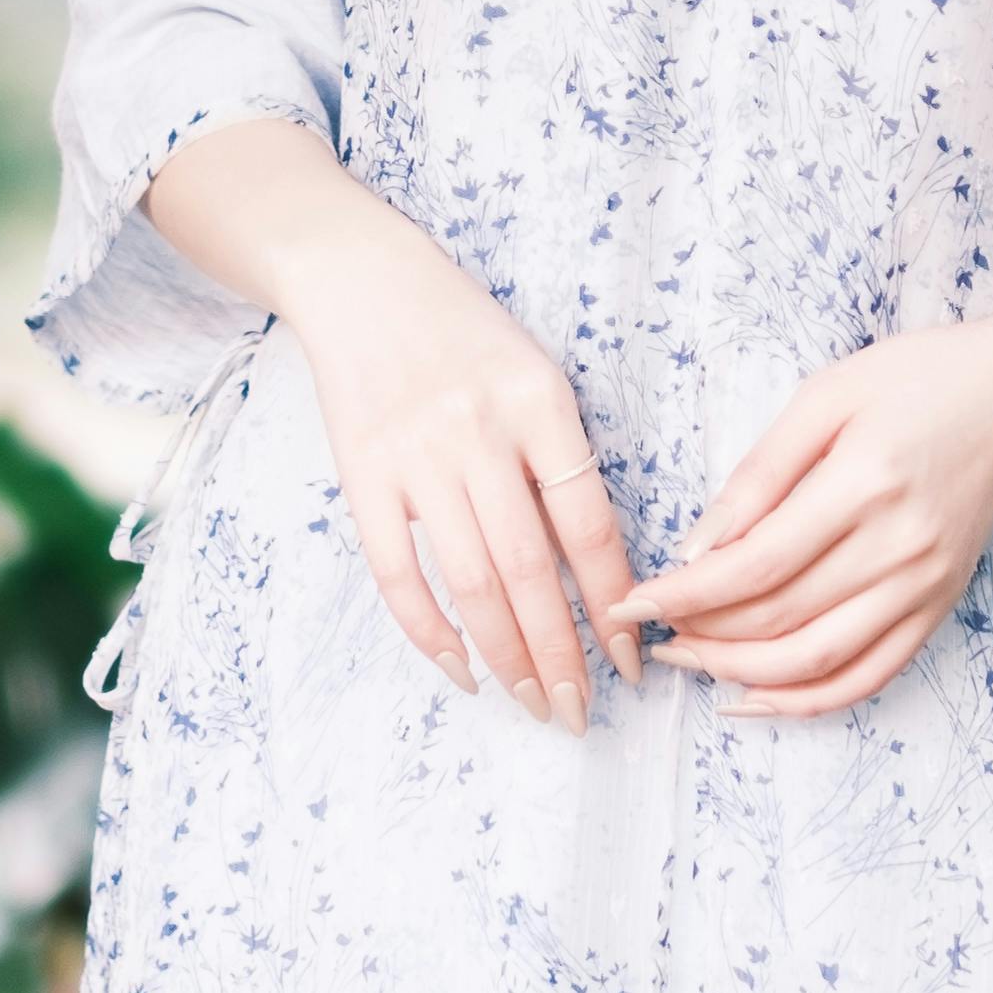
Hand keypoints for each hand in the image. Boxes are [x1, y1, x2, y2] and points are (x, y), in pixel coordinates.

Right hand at [290, 212, 639, 725]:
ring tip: (532, 702)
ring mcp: (416, 456)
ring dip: (506, 656)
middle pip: (530, 569)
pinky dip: (430, 632)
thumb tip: (598, 572)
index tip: (631, 663)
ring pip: (471, 582)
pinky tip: (461, 669)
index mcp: (540, 403)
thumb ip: (560, 459)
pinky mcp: (362, 474)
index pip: (587, 526)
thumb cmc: (464, 332)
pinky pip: (398, 574)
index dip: (611, 604)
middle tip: (579, 714)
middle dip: (561, 653)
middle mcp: (480, 432)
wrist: (361, 278)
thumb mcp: (534, 373)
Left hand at [613, 322, 992, 721]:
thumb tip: (698, 547)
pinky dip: (808, 700)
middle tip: (648, 631)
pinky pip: (869, 676)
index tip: (631, 603)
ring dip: (740, 674)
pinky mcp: (940, 608)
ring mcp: (925, 586)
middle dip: (701, 635)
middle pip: (781, 620)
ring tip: (688, 660)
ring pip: (818, 661)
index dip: (686, 594)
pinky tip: (753, 695)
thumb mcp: (825, 396)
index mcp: (864, 484)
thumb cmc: (913, 381)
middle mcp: (899, 548)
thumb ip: (759, 474)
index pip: (757, 565)